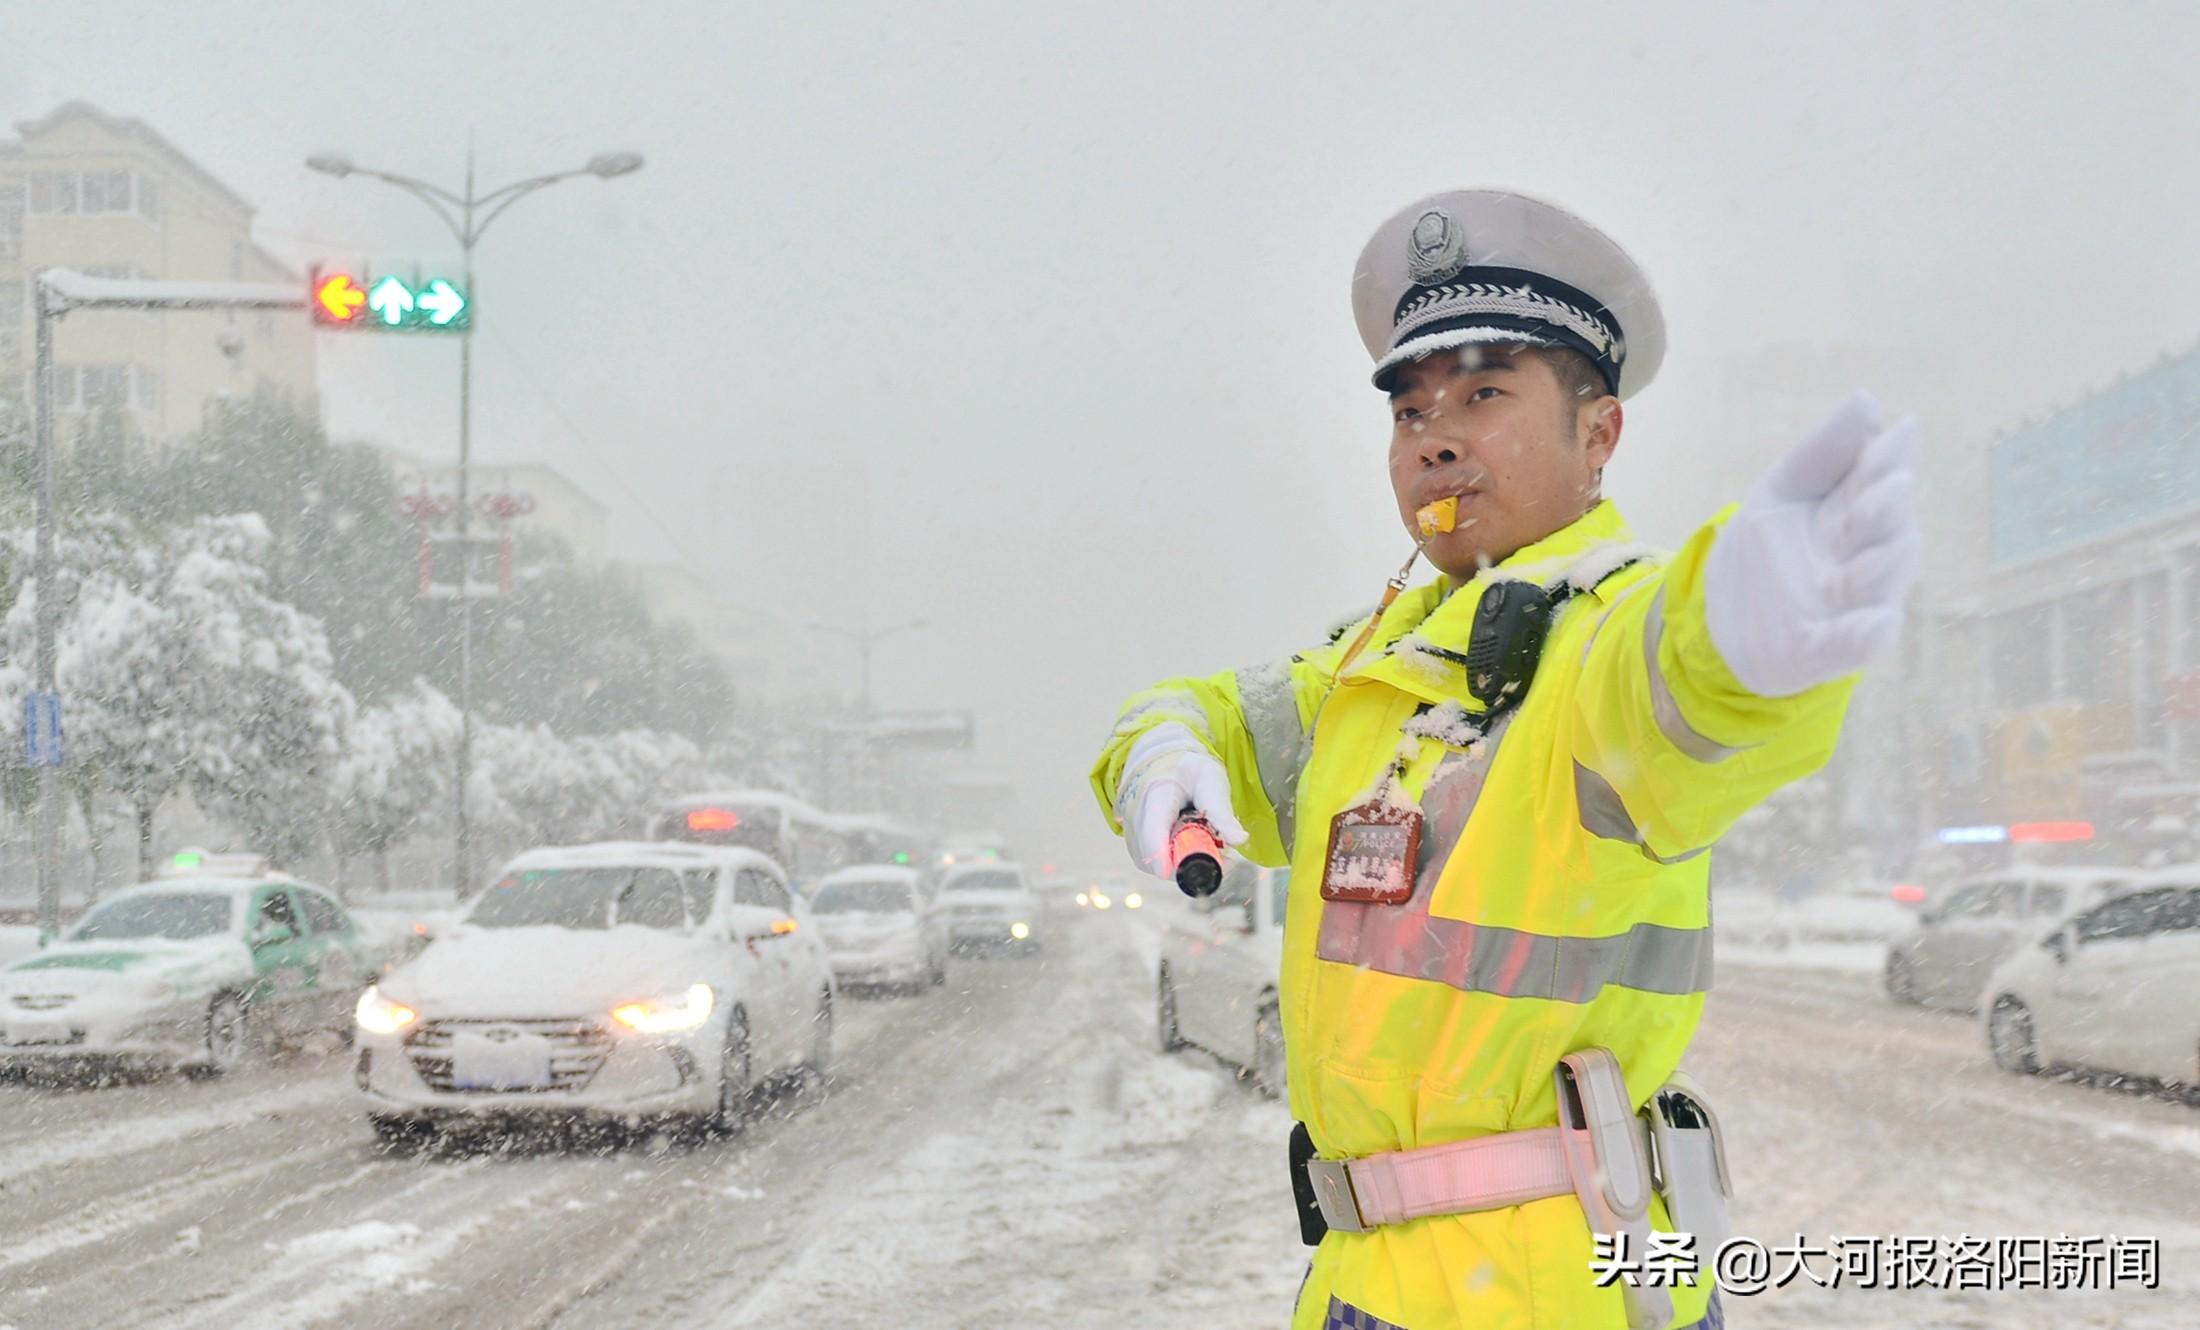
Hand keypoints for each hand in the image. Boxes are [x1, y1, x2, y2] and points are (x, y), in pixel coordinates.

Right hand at [1113, 721, 1247, 874]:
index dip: (1158, 853)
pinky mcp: (1133, 840)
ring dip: (1180, 864)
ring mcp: (1131, 828)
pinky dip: (1172, 862)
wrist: (1164, 761)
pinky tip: (1191, 848)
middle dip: (1185, 864)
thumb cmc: (1189, 770)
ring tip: (1210, 848)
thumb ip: (1222, 811)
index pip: (1154, 827)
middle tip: (1223, 859)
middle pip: (1151, 853)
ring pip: (1150, 862)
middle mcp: (1136, 812)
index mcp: (1157, 792)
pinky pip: (1149, 861)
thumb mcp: (1211, 781)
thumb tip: (1240, 840)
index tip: (1167, 873)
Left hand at [1704, 391, 1920, 696]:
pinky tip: (1876, 624)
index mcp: (1854, 515)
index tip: (1898, 432)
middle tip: (1890, 486)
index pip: (1875, 482)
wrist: (1720, 615)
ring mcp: (1849, 605)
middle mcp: (1863, 558)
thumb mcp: (1780, 493)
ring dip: (1885, 566)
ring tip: (1893, 546)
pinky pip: (1854, 644)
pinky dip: (1865, 636)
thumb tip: (1868, 402)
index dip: (1887, 460)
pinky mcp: (1825, 649)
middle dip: (1888, 511)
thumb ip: (1821, 454)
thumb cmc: (1767, 548)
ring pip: (1879, 586)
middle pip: (1886, 532)